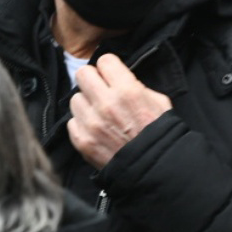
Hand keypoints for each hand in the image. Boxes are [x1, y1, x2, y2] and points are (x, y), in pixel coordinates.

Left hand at [67, 51, 173, 167]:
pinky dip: (82, 124)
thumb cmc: (159, 134)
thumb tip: (119, 79)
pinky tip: (94, 129)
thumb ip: (136, 86)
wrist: (154, 170)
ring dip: (86, 103)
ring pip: (75, 98)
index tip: (111, 76)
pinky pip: (72, 121)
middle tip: (100, 90)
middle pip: (83, 74)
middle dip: (93, 80)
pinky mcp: (82, 140)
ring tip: (98, 113)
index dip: (109, 68)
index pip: (104, 60)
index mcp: (127, 90)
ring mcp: (91, 123)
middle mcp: (105, 104)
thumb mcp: (158, 101)